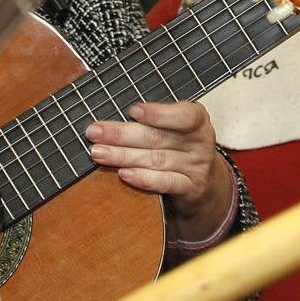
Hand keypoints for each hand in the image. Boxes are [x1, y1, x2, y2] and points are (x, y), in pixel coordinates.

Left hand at [85, 101, 232, 241]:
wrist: (204, 181)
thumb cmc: (182, 145)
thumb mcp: (176, 126)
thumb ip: (154, 120)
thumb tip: (114, 117)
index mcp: (197, 120)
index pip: (184, 115)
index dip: (159, 114)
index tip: (133, 111)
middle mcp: (199, 143)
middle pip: (158, 138)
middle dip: (123, 134)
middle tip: (95, 132)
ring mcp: (196, 167)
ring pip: (156, 160)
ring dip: (123, 156)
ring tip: (98, 153)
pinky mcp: (190, 188)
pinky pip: (166, 183)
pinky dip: (144, 179)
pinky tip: (124, 174)